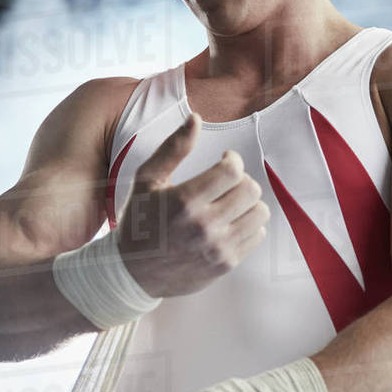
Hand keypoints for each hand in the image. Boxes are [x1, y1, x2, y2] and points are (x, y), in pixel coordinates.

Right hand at [117, 112, 269, 297]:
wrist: (131, 273)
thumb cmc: (139, 221)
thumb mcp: (147, 180)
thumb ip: (173, 148)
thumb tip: (196, 118)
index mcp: (184, 201)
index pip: (232, 170)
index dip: (233, 159)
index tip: (225, 160)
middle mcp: (204, 226)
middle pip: (250, 190)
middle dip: (241, 180)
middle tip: (227, 182)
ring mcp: (217, 247)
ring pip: (259, 213)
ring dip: (249, 202)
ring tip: (231, 202)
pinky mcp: (226, 264)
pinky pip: (257, 235)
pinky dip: (248, 225)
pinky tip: (230, 223)